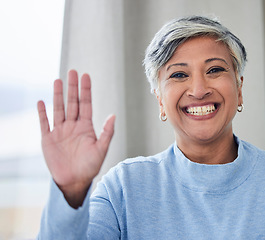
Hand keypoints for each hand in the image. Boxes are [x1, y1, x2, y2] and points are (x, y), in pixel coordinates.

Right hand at [37, 70, 114, 207]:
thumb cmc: (90, 167)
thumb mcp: (101, 149)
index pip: (86, 104)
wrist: (74, 181)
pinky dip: (42, 113)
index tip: (86, 76)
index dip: (86, 90)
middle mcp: (73, 126)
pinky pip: (44, 123)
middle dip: (72, 87)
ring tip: (58, 81)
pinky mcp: (48, 139)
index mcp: (86, 127)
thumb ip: (107, 132)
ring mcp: (60, 131)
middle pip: (72, 103)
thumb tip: (113, 115)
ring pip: (58, 109)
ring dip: (57, 95)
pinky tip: (41, 102)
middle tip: (72, 71)